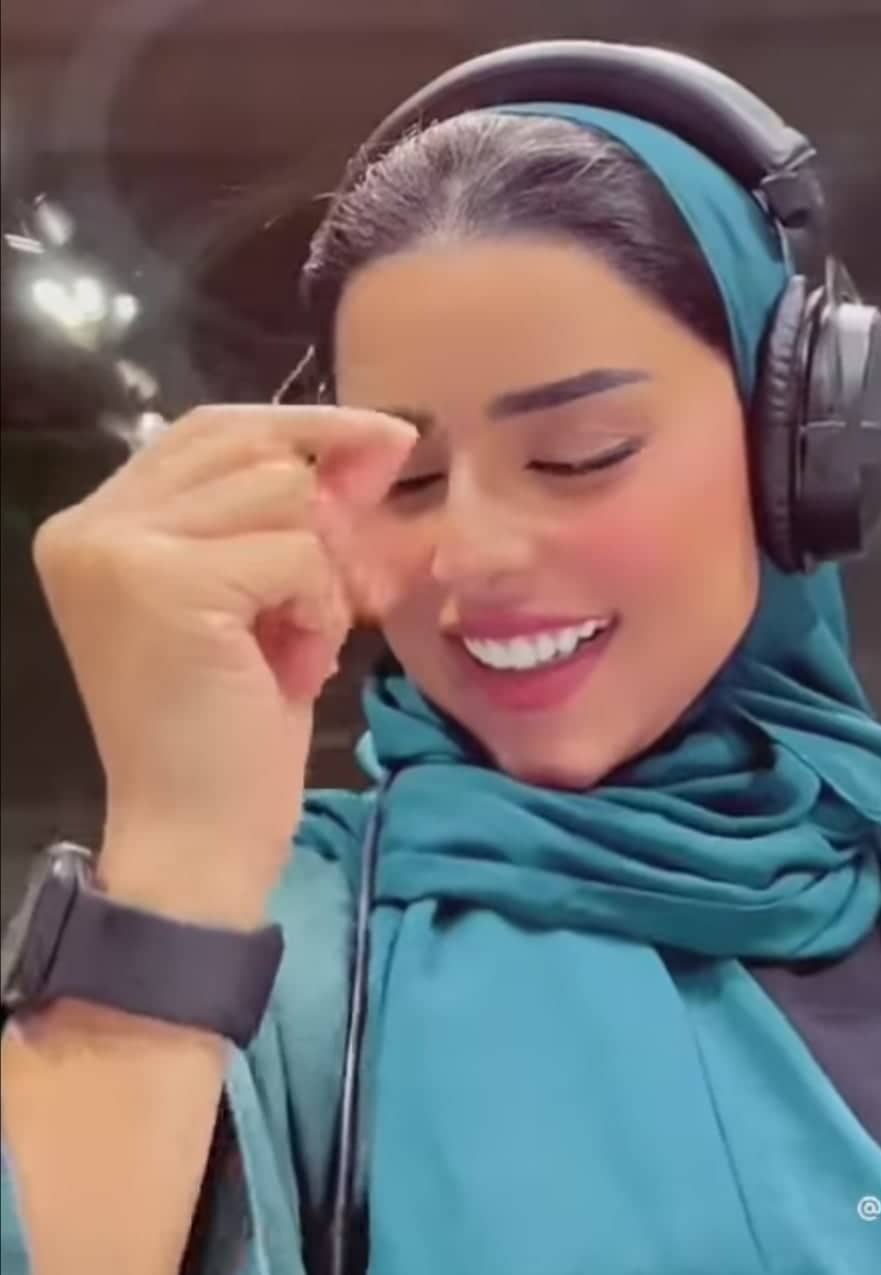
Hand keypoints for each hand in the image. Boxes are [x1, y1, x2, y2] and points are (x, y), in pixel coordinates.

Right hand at [32, 403, 416, 918]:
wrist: (197, 838)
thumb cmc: (228, 733)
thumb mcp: (255, 602)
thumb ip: (282, 519)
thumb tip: (372, 440)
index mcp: (97, 525)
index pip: (213, 432)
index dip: (304, 428)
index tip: (386, 439)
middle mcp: (92, 525)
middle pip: (250, 446)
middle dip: (322, 506)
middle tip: (341, 588)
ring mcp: (119, 549)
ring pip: (283, 494)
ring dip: (318, 574)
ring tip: (293, 645)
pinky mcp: (165, 582)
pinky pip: (298, 553)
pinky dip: (320, 609)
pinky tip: (293, 665)